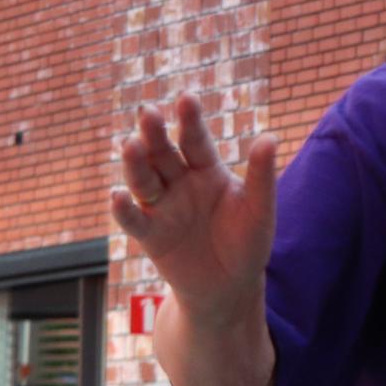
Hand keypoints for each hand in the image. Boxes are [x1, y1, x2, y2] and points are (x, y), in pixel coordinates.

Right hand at [110, 93, 278, 313]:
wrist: (230, 288)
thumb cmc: (247, 243)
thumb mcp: (259, 210)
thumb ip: (261, 176)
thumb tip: (269, 137)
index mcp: (208, 170)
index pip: (196, 140)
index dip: (190, 120)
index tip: (185, 98)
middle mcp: (180, 182)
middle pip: (163, 154)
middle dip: (154, 134)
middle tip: (147, 112)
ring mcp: (162, 207)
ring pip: (144, 180)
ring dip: (135, 164)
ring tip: (129, 145)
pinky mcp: (150, 235)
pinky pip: (134, 219)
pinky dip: (123, 209)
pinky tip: (116, 195)